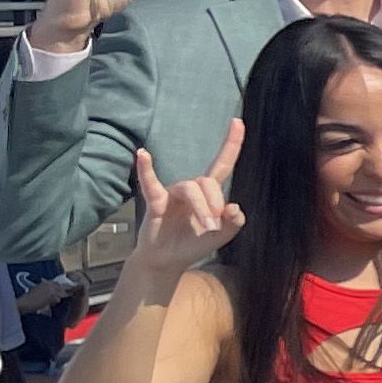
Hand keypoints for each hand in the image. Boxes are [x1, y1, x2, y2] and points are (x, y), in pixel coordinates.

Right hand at [122, 125, 245, 276]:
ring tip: (207, 225)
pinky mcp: (155, 201)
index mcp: (209, 193)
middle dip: (215, 203)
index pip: (223, 164)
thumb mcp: (221, 236)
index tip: (238, 122)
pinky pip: (150, 182)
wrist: (168, 260)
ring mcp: (172, 193)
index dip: (231, 144)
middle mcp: (191, 188)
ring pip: (190, 188)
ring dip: (202, 207)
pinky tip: (143, 155)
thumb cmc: (193, 243)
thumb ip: (234, 223)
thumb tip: (234, 207)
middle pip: (208, 182)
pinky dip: (146, 169)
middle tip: (214, 226)